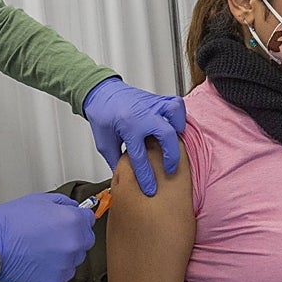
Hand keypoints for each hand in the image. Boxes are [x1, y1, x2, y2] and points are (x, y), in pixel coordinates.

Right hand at [0, 193, 94, 281]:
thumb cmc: (10, 222)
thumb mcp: (40, 200)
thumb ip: (64, 203)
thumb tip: (74, 208)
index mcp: (72, 221)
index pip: (90, 220)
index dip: (78, 218)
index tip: (72, 220)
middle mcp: (73, 243)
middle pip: (86, 240)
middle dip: (74, 236)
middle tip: (53, 234)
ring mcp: (66, 264)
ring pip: (75, 258)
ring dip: (65, 253)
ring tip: (43, 247)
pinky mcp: (56, 280)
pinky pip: (64, 272)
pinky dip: (56, 267)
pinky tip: (40, 259)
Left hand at [82, 77, 185, 195]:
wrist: (102, 93)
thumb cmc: (102, 115)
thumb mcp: (104, 143)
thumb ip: (116, 161)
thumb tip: (125, 178)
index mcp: (128, 125)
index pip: (140, 157)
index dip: (146, 176)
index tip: (150, 188)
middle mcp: (142, 113)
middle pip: (165, 135)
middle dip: (170, 156)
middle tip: (169, 169)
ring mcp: (152, 104)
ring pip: (175, 112)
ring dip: (178, 129)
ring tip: (176, 142)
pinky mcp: (158, 100)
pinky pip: (175, 104)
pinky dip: (179, 116)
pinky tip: (176, 127)